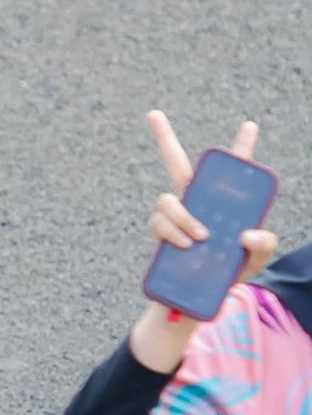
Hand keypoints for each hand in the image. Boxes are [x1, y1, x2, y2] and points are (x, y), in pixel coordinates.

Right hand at [143, 111, 277, 303]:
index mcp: (224, 203)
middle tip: (152, 113)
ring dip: (183, 216)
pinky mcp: (160, 233)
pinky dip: (172, 231)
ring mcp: (175, 216)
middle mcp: (196, 201)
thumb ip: (263, 245)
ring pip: (169, 200)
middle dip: (163, 136)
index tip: (250, 124)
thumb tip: (247, 232)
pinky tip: (185, 244)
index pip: (232, 170)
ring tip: (199, 237)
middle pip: (176, 164)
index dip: (242, 146)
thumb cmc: (230, 272)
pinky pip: (160, 223)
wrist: (198, 300)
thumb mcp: (255, 261)